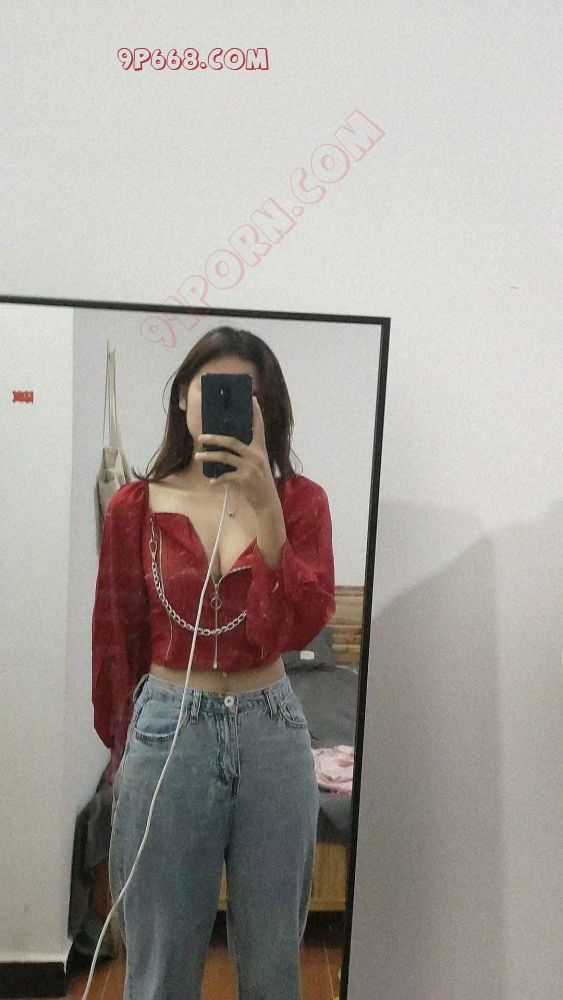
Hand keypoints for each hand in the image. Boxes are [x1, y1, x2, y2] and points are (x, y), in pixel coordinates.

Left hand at [193, 396, 278, 511]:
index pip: (259, 427)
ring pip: (224, 457)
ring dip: (209, 456)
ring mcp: (250, 467)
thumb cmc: (259, 481)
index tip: (253, 399)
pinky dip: (217, 479)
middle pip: (232, 441)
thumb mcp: (258, 464)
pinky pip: (225, 476)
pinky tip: (211, 481)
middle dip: (214, 438)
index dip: (256, 413)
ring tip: (198, 456)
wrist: (267, 501)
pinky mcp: (244, 479)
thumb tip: (228, 445)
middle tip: (201, 436)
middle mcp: (256, 455)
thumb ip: (247, 454)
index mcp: (260, 449)